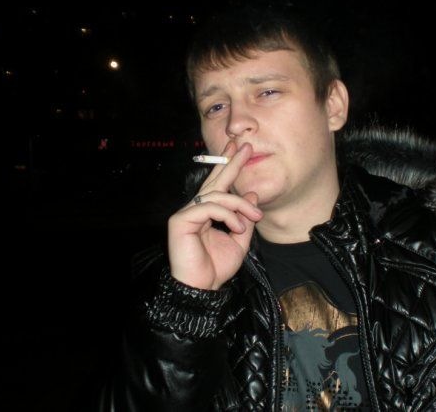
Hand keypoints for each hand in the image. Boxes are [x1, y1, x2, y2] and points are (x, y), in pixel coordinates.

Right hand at [167, 141, 263, 289]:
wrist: (203, 289)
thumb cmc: (217, 268)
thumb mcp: (240, 242)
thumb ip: (244, 218)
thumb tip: (251, 195)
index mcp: (207, 212)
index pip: (219, 185)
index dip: (228, 166)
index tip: (240, 150)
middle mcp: (195, 209)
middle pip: (214, 181)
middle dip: (231, 162)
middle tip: (246, 146)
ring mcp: (186, 213)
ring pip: (217, 195)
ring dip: (240, 204)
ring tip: (255, 215)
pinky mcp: (180, 220)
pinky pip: (208, 208)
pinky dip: (228, 215)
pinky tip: (237, 226)